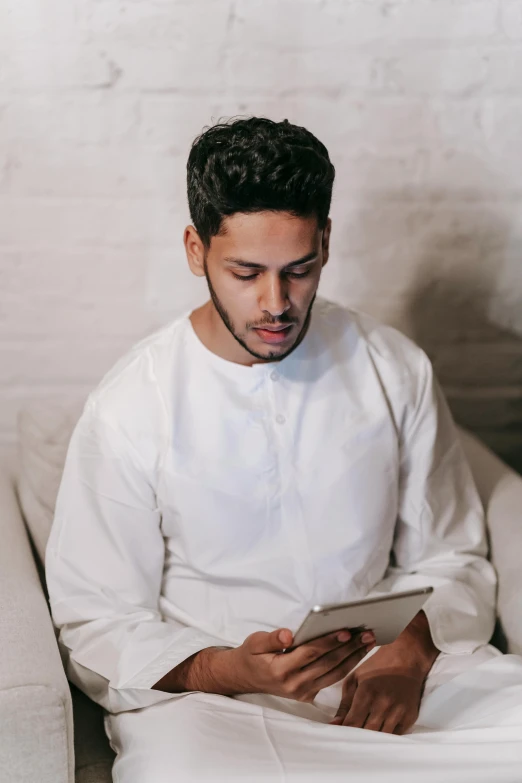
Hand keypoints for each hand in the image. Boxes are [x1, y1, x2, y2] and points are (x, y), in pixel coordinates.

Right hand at [217, 626, 375, 701]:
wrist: (245, 678)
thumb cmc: (252, 655)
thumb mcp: (255, 642)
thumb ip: (272, 638)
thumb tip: (289, 635)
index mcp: (281, 670)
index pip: (311, 653)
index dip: (329, 642)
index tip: (346, 631)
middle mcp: (295, 685)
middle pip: (328, 664)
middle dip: (350, 648)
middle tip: (367, 633)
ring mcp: (303, 692)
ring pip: (335, 674)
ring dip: (354, 657)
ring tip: (369, 642)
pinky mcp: (309, 694)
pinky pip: (332, 679)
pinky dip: (347, 665)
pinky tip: (357, 652)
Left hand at [330, 611, 438, 733]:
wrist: (407, 658)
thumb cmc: (377, 666)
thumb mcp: (355, 678)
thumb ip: (344, 703)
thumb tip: (335, 724)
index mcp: (366, 693)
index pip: (351, 724)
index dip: (344, 731)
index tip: (339, 733)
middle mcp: (383, 705)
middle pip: (366, 734)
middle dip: (356, 737)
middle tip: (351, 735)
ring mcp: (398, 712)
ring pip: (381, 738)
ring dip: (372, 738)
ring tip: (365, 734)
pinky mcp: (410, 717)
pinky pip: (395, 736)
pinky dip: (386, 736)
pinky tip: (381, 728)